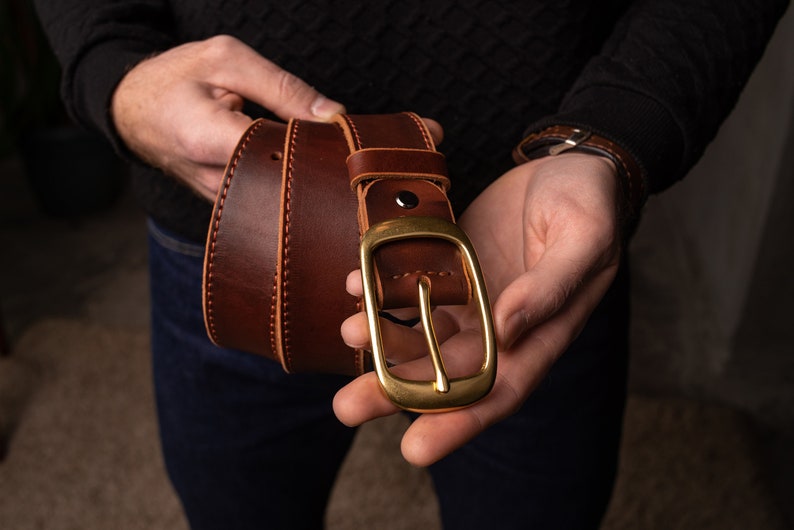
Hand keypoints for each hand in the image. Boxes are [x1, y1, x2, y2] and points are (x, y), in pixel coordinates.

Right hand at [110, 35, 345, 199]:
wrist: (130, 109)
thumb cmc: (174, 78)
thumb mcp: (227, 60)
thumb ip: (283, 87)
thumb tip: (332, 116)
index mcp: (208, 139)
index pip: (280, 153)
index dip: (314, 144)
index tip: (338, 134)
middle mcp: (214, 179)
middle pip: (284, 183)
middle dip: (313, 163)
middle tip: (333, 144)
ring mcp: (219, 198)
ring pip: (277, 197)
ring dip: (299, 175)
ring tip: (311, 151)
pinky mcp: (225, 204)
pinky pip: (264, 199)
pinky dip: (283, 182)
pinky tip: (292, 164)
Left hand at [334, 152, 622, 465]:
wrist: (570, 166)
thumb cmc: (590, 204)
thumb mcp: (586, 239)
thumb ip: (551, 288)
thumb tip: (507, 331)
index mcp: (539, 334)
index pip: (497, 390)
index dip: (458, 422)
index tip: (415, 449)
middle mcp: (499, 327)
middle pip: (444, 372)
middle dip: (396, 391)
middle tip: (348, 407)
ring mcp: (470, 297)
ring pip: (419, 332)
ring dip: (380, 340)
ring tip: (348, 330)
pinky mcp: (449, 266)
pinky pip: (410, 285)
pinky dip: (380, 288)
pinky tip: (355, 281)